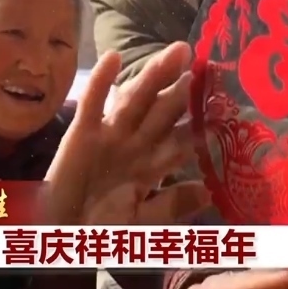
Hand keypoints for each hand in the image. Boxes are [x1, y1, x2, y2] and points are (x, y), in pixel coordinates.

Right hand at [41, 42, 210, 224]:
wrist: (60, 237)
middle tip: (204, 62)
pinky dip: (101, 82)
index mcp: (152, 163)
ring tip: (175, 52)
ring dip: (154, 76)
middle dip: (183, 88)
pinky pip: (93, 104)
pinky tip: (113, 58)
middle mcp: (135, 143)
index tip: (227, 104)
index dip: (203, 122)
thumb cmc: (102, 230)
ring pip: (136, 101)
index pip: (183, 138)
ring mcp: (109, 135)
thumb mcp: (143, 221)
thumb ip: (172, 205)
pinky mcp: (82, 133)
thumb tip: (210, 192)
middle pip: (164, 111)